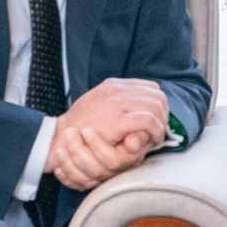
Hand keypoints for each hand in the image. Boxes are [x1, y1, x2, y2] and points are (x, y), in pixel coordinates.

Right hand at [46, 79, 167, 190]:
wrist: (62, 137)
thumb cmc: (80, 127)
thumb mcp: (99, 107)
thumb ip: (120, 105)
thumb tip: (141, 110)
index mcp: (113, 85)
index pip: (150, 88)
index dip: (158, 104)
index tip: (157, 119)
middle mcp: (117, 90)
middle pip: (157, 96)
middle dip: (163, 114)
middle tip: (159, 131)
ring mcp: (117, 103)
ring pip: (155, 107)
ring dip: (161, 123)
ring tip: (155, 138)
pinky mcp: (117, 120)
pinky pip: (148, 121)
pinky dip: (155, 131)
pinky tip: (152, 140)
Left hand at [49, 120, 153, 190]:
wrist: (118, 131)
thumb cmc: (126, 127)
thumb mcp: (136, 127)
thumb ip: (138, 134)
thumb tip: (133, 143)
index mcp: (128, 160)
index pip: (114, 161)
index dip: (98, 146)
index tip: (87, 130)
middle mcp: (115, 172)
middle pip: (96, 171)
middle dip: (78, 151)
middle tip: (70, 132)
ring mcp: (102, 178)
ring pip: (85, 179)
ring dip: (69, 164)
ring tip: (60, 148)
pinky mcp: (89, 182)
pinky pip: (76, 185)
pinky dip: (65, 177)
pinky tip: (58, 168)